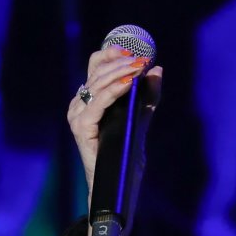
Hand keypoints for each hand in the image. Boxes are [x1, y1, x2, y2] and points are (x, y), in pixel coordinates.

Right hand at [66, 45, 162, 208]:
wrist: (119, 186)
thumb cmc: (126, 155)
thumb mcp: (141, 119)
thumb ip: (148, 97)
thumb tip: (156, 70)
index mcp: (91, 100)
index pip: (96, 66)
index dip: (112, 54)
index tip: (134, 49)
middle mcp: (80, 105)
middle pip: (96, 71)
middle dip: (121, 61)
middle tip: (141, 58)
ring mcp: (78, 116)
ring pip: (96, 84)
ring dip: (120, 73)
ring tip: (138, 67)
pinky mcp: (81, 128)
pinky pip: (97, 103)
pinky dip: (114, 91)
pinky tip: (129, 84)